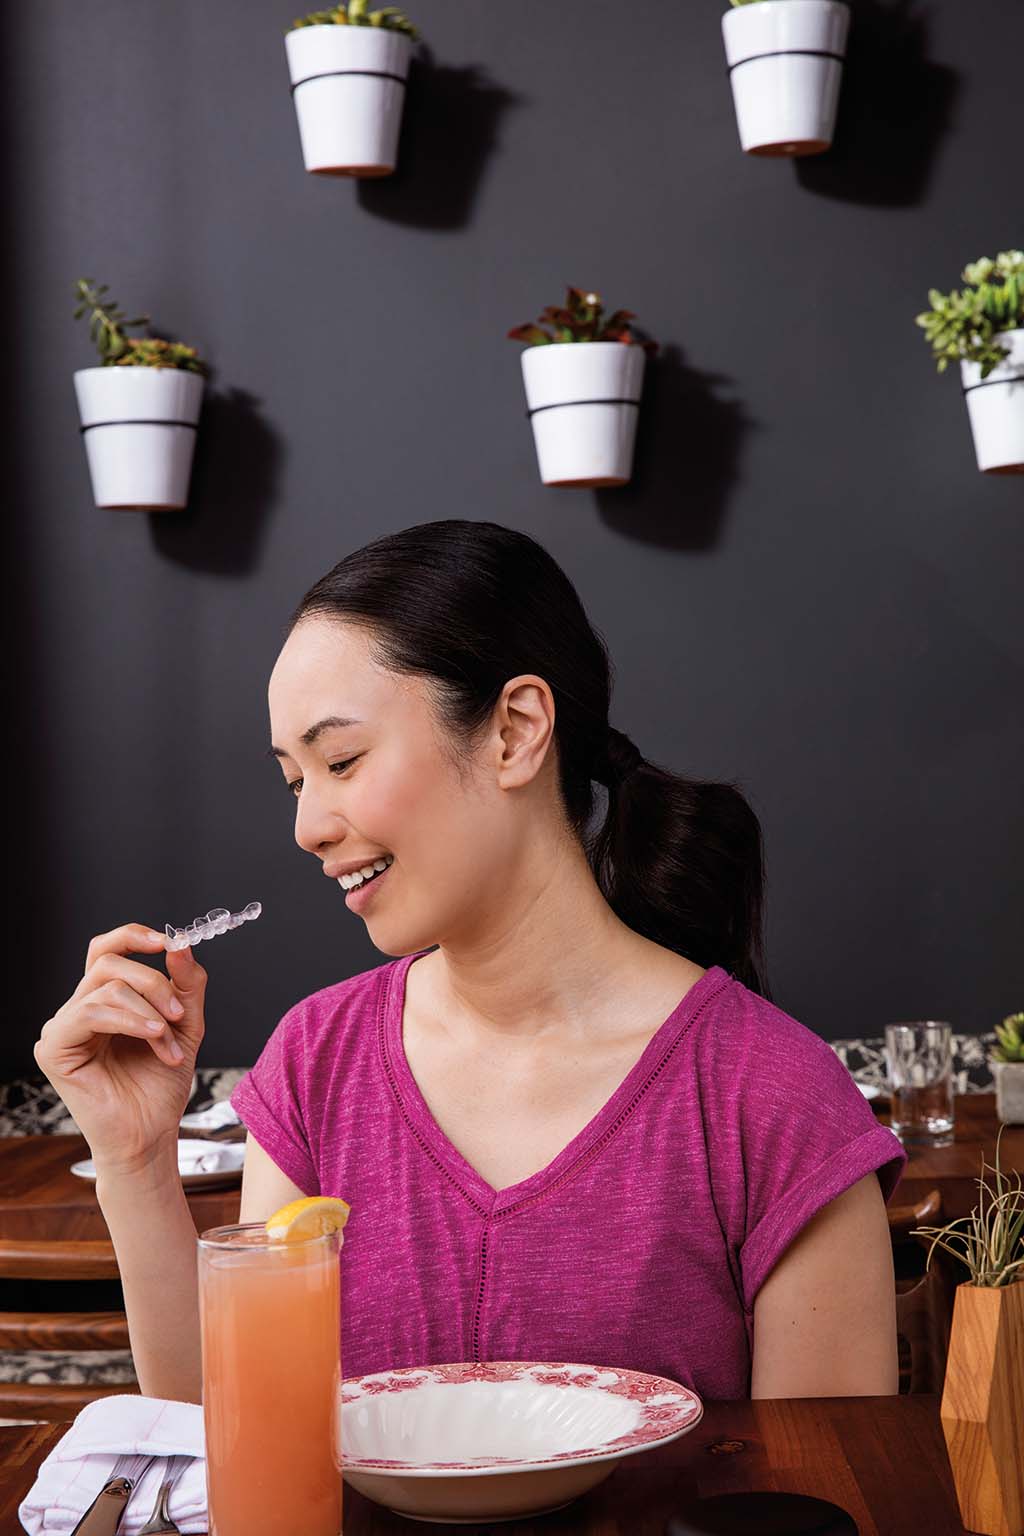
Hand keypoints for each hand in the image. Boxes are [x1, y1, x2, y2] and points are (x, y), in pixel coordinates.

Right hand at [34, 923, 207, 1171]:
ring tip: (167, 1041)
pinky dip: (129, 1020)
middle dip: (153, 982)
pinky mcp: (53, 1049)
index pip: (106, 950)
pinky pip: (90, 1012)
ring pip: (105, 987)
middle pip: (108, 962)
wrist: (150, 1134)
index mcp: (105, 1000)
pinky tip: (152, 1038)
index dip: (133, 936)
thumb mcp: (186, 1024)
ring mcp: (62, 1027)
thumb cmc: (160, 1085)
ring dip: (148, 1010)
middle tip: (178, 1014)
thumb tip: (181, 942)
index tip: (166, 941)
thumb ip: (186, 983)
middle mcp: (79, 1009)